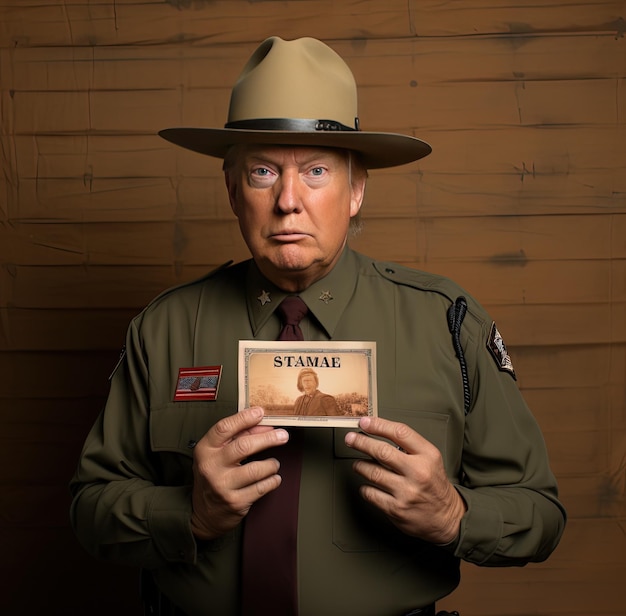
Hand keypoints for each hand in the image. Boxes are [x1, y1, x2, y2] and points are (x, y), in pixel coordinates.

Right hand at [190, 406, 288, 539]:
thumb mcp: (217, 453)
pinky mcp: (235, 502)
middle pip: (244, 446)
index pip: (224, 428)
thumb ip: (238, 437)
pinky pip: (262, 487)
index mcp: (205, 449)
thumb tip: (264, 425)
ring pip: (256, 469)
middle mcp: (211, 467)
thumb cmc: (215, 475)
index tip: (261, 412)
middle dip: (268, 439)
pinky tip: (273, 477)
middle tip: (283, 435)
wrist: (205, 513)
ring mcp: (222, 486)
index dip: (244, 418)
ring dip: (271, 464)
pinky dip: (273, 480)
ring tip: (274, 464)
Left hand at [344, 416, 465, 543]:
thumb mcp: (430, 458)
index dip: (378, 425)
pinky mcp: (396, 509)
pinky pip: (370, 493)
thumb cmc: (434, 484)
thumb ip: (409, 445)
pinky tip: (368, 484)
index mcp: (428, 456)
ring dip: (360, 465)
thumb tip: (378, 431)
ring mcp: (407, 492)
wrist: (447, 517)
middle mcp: (418, 473)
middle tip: (351, 438)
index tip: (365, 422)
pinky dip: (365, 487)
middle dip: (361, 442)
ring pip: (372, 472)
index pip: (400, 433)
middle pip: (382, 452)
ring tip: (358, 463)